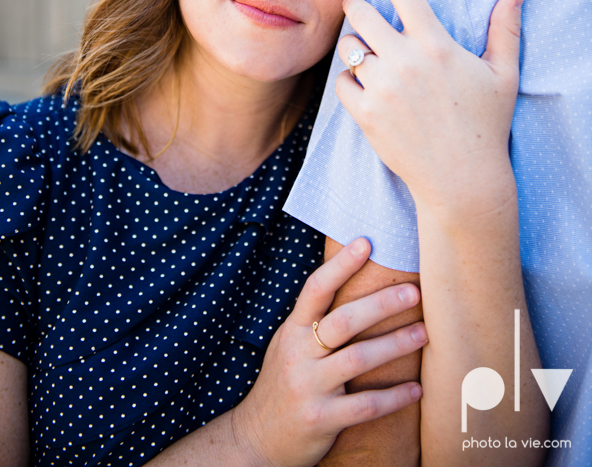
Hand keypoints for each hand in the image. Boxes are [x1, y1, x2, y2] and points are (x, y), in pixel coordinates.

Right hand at [233, 238, 424, 466]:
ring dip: (396, 344)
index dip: (340, 265)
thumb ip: (315, 322)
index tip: (366, 242)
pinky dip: (394, 396)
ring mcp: (309, 387)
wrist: (256, 439)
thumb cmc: (284, 384)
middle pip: (343, 320)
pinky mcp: (321, 419)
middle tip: (413, 290)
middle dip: (381, 303)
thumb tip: (355, 286)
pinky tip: (416, 389)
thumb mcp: (290, 346)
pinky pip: (365, 405)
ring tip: (424, 333)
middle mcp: (298, 355)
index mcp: (292, 331)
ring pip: (359, 359)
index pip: (315, 289)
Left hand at [336, 0, 524, 216]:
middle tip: (357, 5)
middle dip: (355, 4)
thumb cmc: (485, 124)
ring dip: (353, 47)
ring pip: (348, 49)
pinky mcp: (365, 113)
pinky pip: (341, 83)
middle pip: (362, 14)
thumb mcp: (502, 76)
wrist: (462, 179)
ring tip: (365, 54)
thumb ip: (504, 30)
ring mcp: (382, 88)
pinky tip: (363, 85)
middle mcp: (405, 61)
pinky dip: (348, 81)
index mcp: (436, 45)